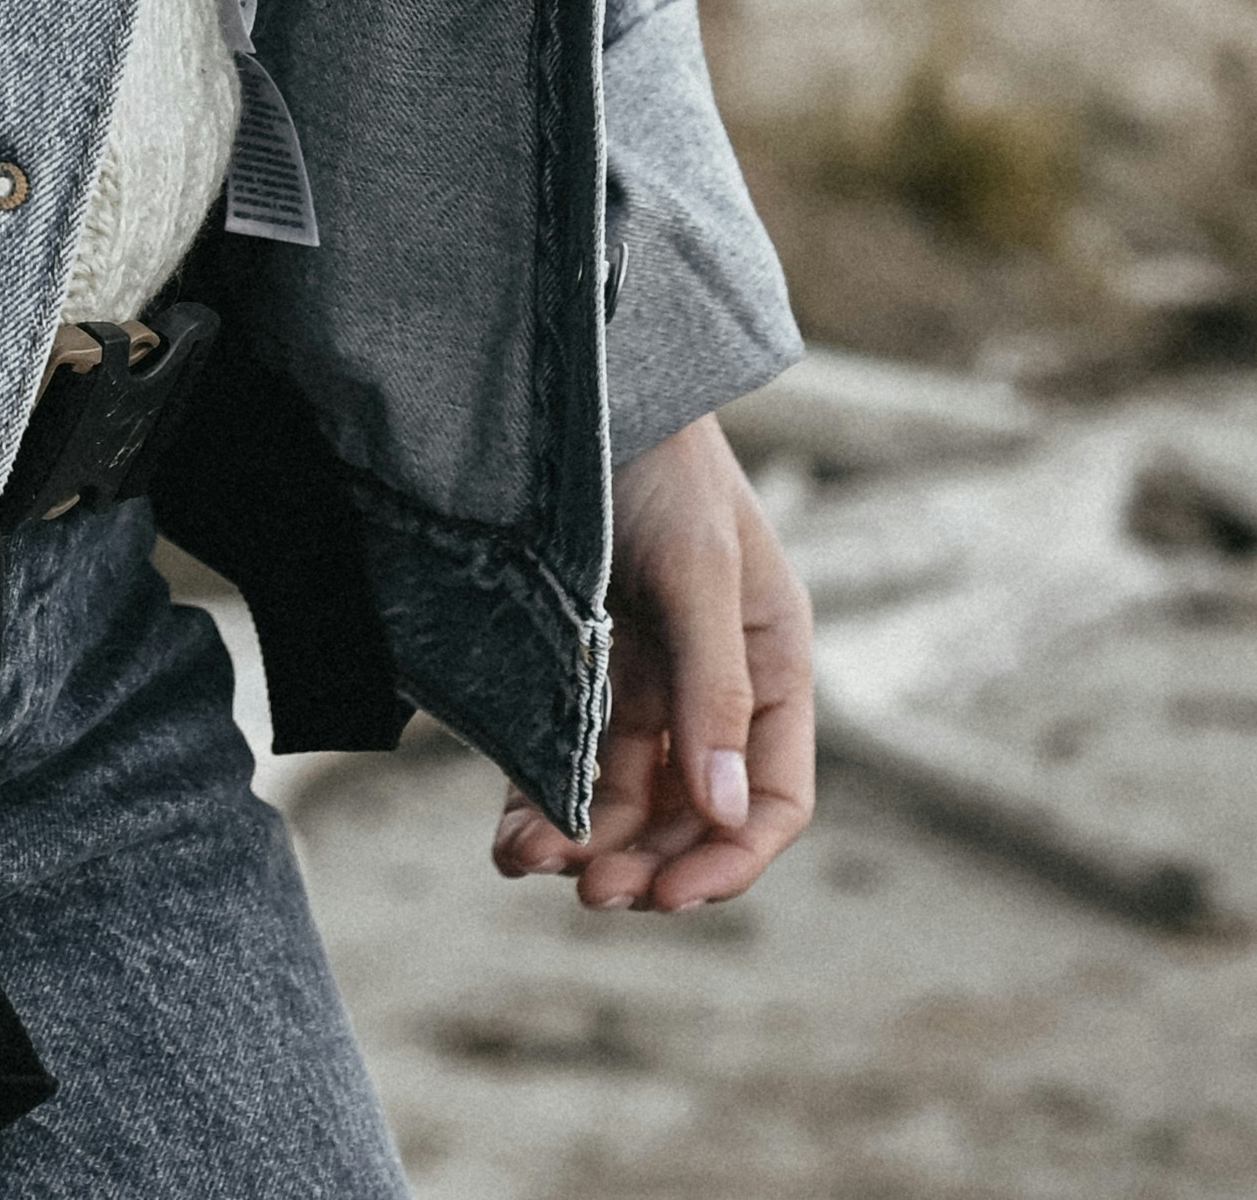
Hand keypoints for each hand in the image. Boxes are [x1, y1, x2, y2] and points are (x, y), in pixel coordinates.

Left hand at [494, 416, 813, 912]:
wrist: (583, 387)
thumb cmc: (663, 463)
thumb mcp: (701, 568)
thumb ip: (715, 686)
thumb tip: (725, 813)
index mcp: (770, 669)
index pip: (772, 799)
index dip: (729, 858)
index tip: (670, 896)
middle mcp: (711, 685)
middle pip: (689, 810)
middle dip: (643, 856)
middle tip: (588, 891)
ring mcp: (644, 676)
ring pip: (623, 790)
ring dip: (585, 836)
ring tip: (527, 861)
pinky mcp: (581, 661)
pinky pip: (569, 751)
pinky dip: (544, 795)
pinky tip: (510, 831)